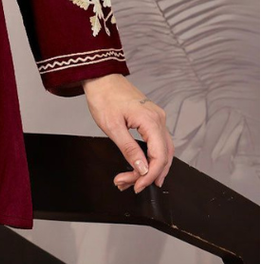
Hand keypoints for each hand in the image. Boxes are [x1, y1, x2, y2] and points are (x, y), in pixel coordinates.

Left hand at [82, 74, 173, 192]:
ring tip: (132, 180)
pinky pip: (156, 141)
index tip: (137, 186)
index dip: (149, 175)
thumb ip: (129, 149)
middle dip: (147, 174)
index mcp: (151, 120)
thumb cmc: (103, 96)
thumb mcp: (112, 126)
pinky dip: (149, 156)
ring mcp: (156, 117)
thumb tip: (143, 170)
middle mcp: (158, 118)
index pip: (160, 156)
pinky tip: (140, 165)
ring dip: (149, 167)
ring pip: (161, 150)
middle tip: (130, 184)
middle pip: (163, 155)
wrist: (100, 77)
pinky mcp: (150, 117)